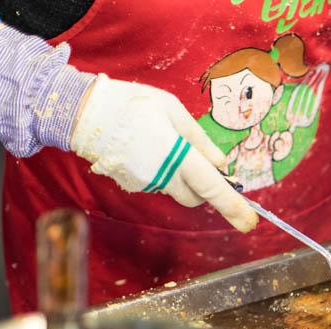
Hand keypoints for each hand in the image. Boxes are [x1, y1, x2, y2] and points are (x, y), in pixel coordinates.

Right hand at [69, 74, 256, 232]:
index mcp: (177, 154)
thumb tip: (222, 164)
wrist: (81, 112)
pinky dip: (161, 172)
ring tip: (164, 144)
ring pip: (175, 189)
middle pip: (196, 197)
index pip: (212, 188)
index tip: (249, 222)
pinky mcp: (131, 183)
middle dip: (204, 187)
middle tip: (200, 162)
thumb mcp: (172, 109)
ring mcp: (145, 182)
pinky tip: (147, 148)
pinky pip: (157, 183)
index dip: (234, 206)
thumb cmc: (130, 104)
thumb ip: (200, 139)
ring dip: (180, 176)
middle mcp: (162, 175)